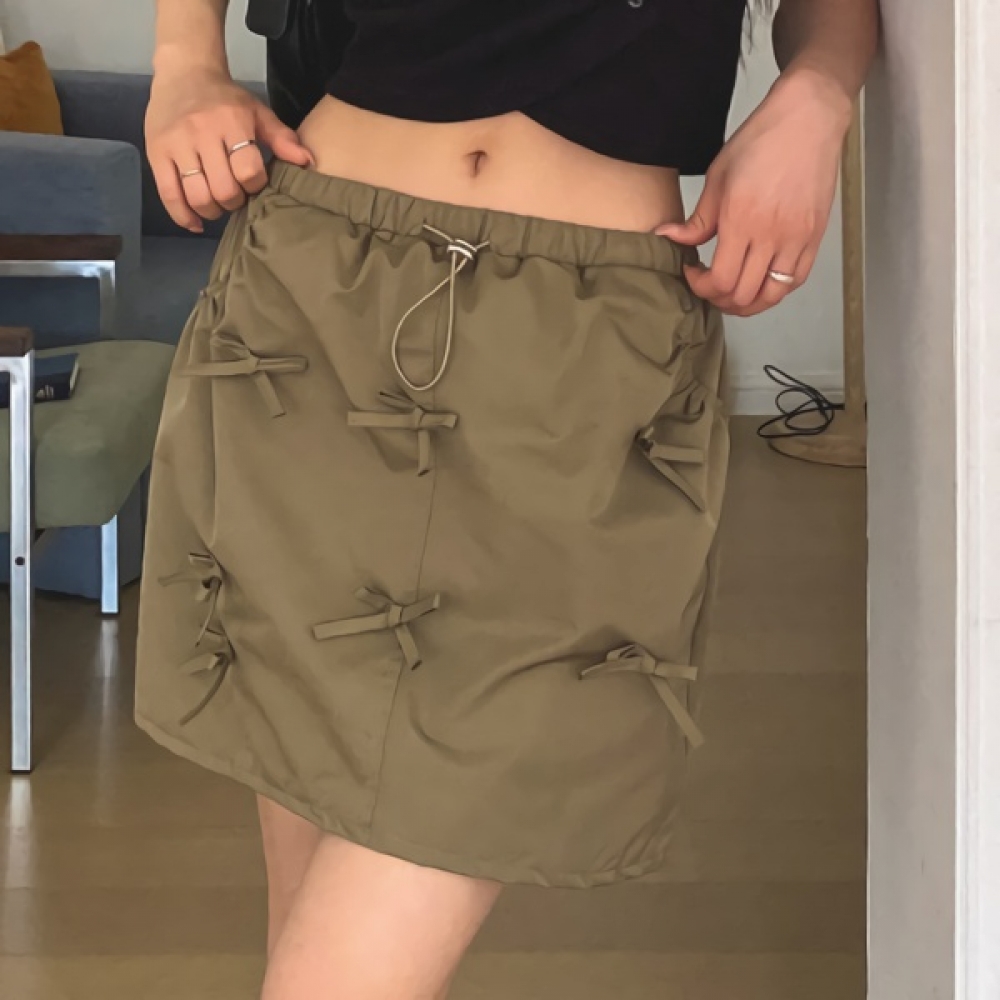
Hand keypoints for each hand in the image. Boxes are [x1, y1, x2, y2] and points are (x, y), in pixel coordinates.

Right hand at [145, 65, 314, 232]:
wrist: (183, 72)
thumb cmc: (226, 98)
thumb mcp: (257, 112)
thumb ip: (282, 138)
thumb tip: (307, 162)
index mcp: (231, 122)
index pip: (248, 171)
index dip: (255, 186)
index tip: (254, 183)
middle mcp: (201, 132)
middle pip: (224, 189)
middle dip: (235, 202)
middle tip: (236, 196)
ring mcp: (176, 144)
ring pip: (198, 196)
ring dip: (213, 211)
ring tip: (218, 204)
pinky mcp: (156, 153)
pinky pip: (169, 195)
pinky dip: (184, 216)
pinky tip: (196, 222)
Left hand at [656, 67, 852, 316]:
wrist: (807, 119)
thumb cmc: (762, 141)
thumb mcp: (718, 178)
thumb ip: (696, 220)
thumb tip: (670, 237)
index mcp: (741, 220)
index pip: (720, 280)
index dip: (702, 287)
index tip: (694, 274)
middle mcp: (772, 234)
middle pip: (744, 294)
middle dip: (720, 298)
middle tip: (710, 287)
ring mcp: (797, 238)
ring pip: (772, 295)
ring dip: (749, 303)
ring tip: (734, 293)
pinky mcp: (815, 237)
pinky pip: (795, 281)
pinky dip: (776, 290)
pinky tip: (760, 281)